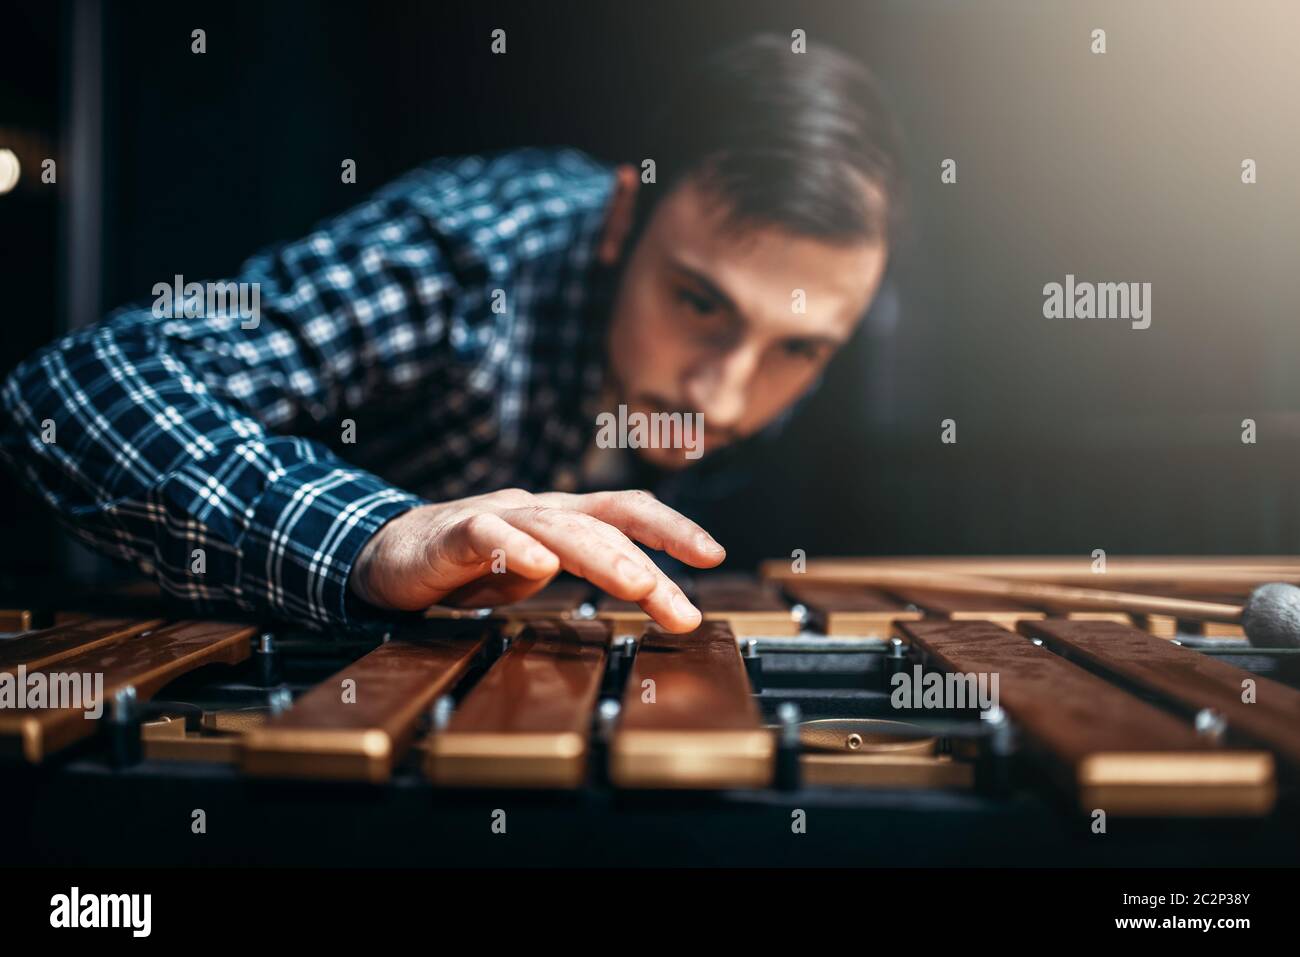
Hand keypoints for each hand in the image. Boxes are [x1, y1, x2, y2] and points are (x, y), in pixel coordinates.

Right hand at [348, 488, 724, 631]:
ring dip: (601, 556)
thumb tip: (639, 584)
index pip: (625, 513)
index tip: (713, 555)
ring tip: (637, 585)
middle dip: (649, 565)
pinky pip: (484, 535)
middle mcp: (535, 509)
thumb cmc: (464, 563)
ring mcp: (493, 516)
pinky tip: (538, 567)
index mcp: (560, 518)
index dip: (671, 527)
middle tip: (682, 609)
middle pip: (602, 526)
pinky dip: (513, 548)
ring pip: (555, 527)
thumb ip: (576, 570)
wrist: (384, 553)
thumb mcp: (534, 571)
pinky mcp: (449, 534)